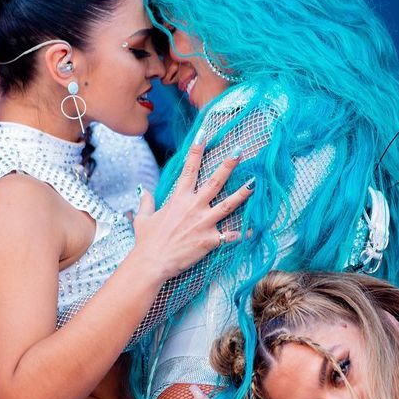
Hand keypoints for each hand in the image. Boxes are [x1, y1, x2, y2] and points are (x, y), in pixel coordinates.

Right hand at [131, 143, 252, 280]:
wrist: (151, 263)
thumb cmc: (146, 241)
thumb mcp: (143, 218)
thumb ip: (146, 202)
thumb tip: (143, 190)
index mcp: (178, 199)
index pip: (189, 169)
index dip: (197, 150)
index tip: (204, 134)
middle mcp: (193, 207)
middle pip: (215, 181)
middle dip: (228, 165)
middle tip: (239, 151)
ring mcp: (203, 223)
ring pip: (228, 205)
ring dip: (243, 194)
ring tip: (255, 183)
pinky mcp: (209, 240)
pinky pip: (230, 236)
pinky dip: (242, 234)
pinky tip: (254, 230)